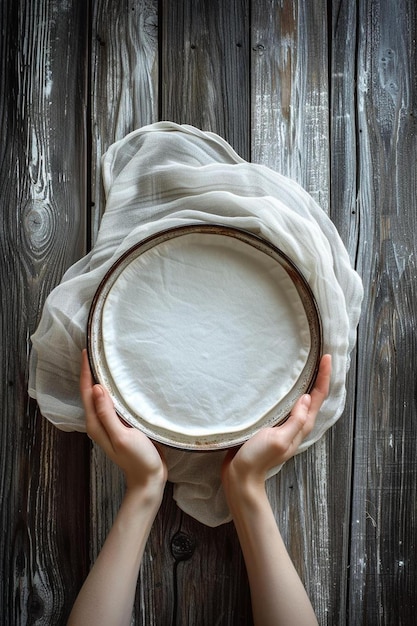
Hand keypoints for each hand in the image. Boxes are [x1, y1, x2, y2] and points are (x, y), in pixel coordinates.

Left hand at [80, 349, 166, 493]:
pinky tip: (122, 381)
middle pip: (91, 392)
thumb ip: (107, 414)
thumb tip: (97, 389)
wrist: (149, 478)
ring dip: (102, 378)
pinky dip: (114, 388)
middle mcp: (100, 422)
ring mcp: (111, 423)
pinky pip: (114, 402)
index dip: (85, 371)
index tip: (86, 351)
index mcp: (96, 424)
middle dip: (91, 371)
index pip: (87, 392)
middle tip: (95, 349)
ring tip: (106, 360)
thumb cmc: (137, 459)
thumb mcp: (122, 436)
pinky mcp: (122, 423)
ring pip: (103, 395)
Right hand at [222, 354, 331, 490]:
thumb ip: (295, 420)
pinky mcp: (274, 424)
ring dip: (308, 382)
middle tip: (323, 356)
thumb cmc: (259, 457)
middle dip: (320, 376)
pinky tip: (286, 384)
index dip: (324, 376)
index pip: (318, 396)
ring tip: (309, 364)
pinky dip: (292, 390)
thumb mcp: (279, 438)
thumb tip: (306, 397)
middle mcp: (298, 424)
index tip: (326, 357)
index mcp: (302, 426)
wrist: (241, 475)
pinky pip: (288, 403)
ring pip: (302, 399)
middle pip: (314, 396)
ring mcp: (286, 424)